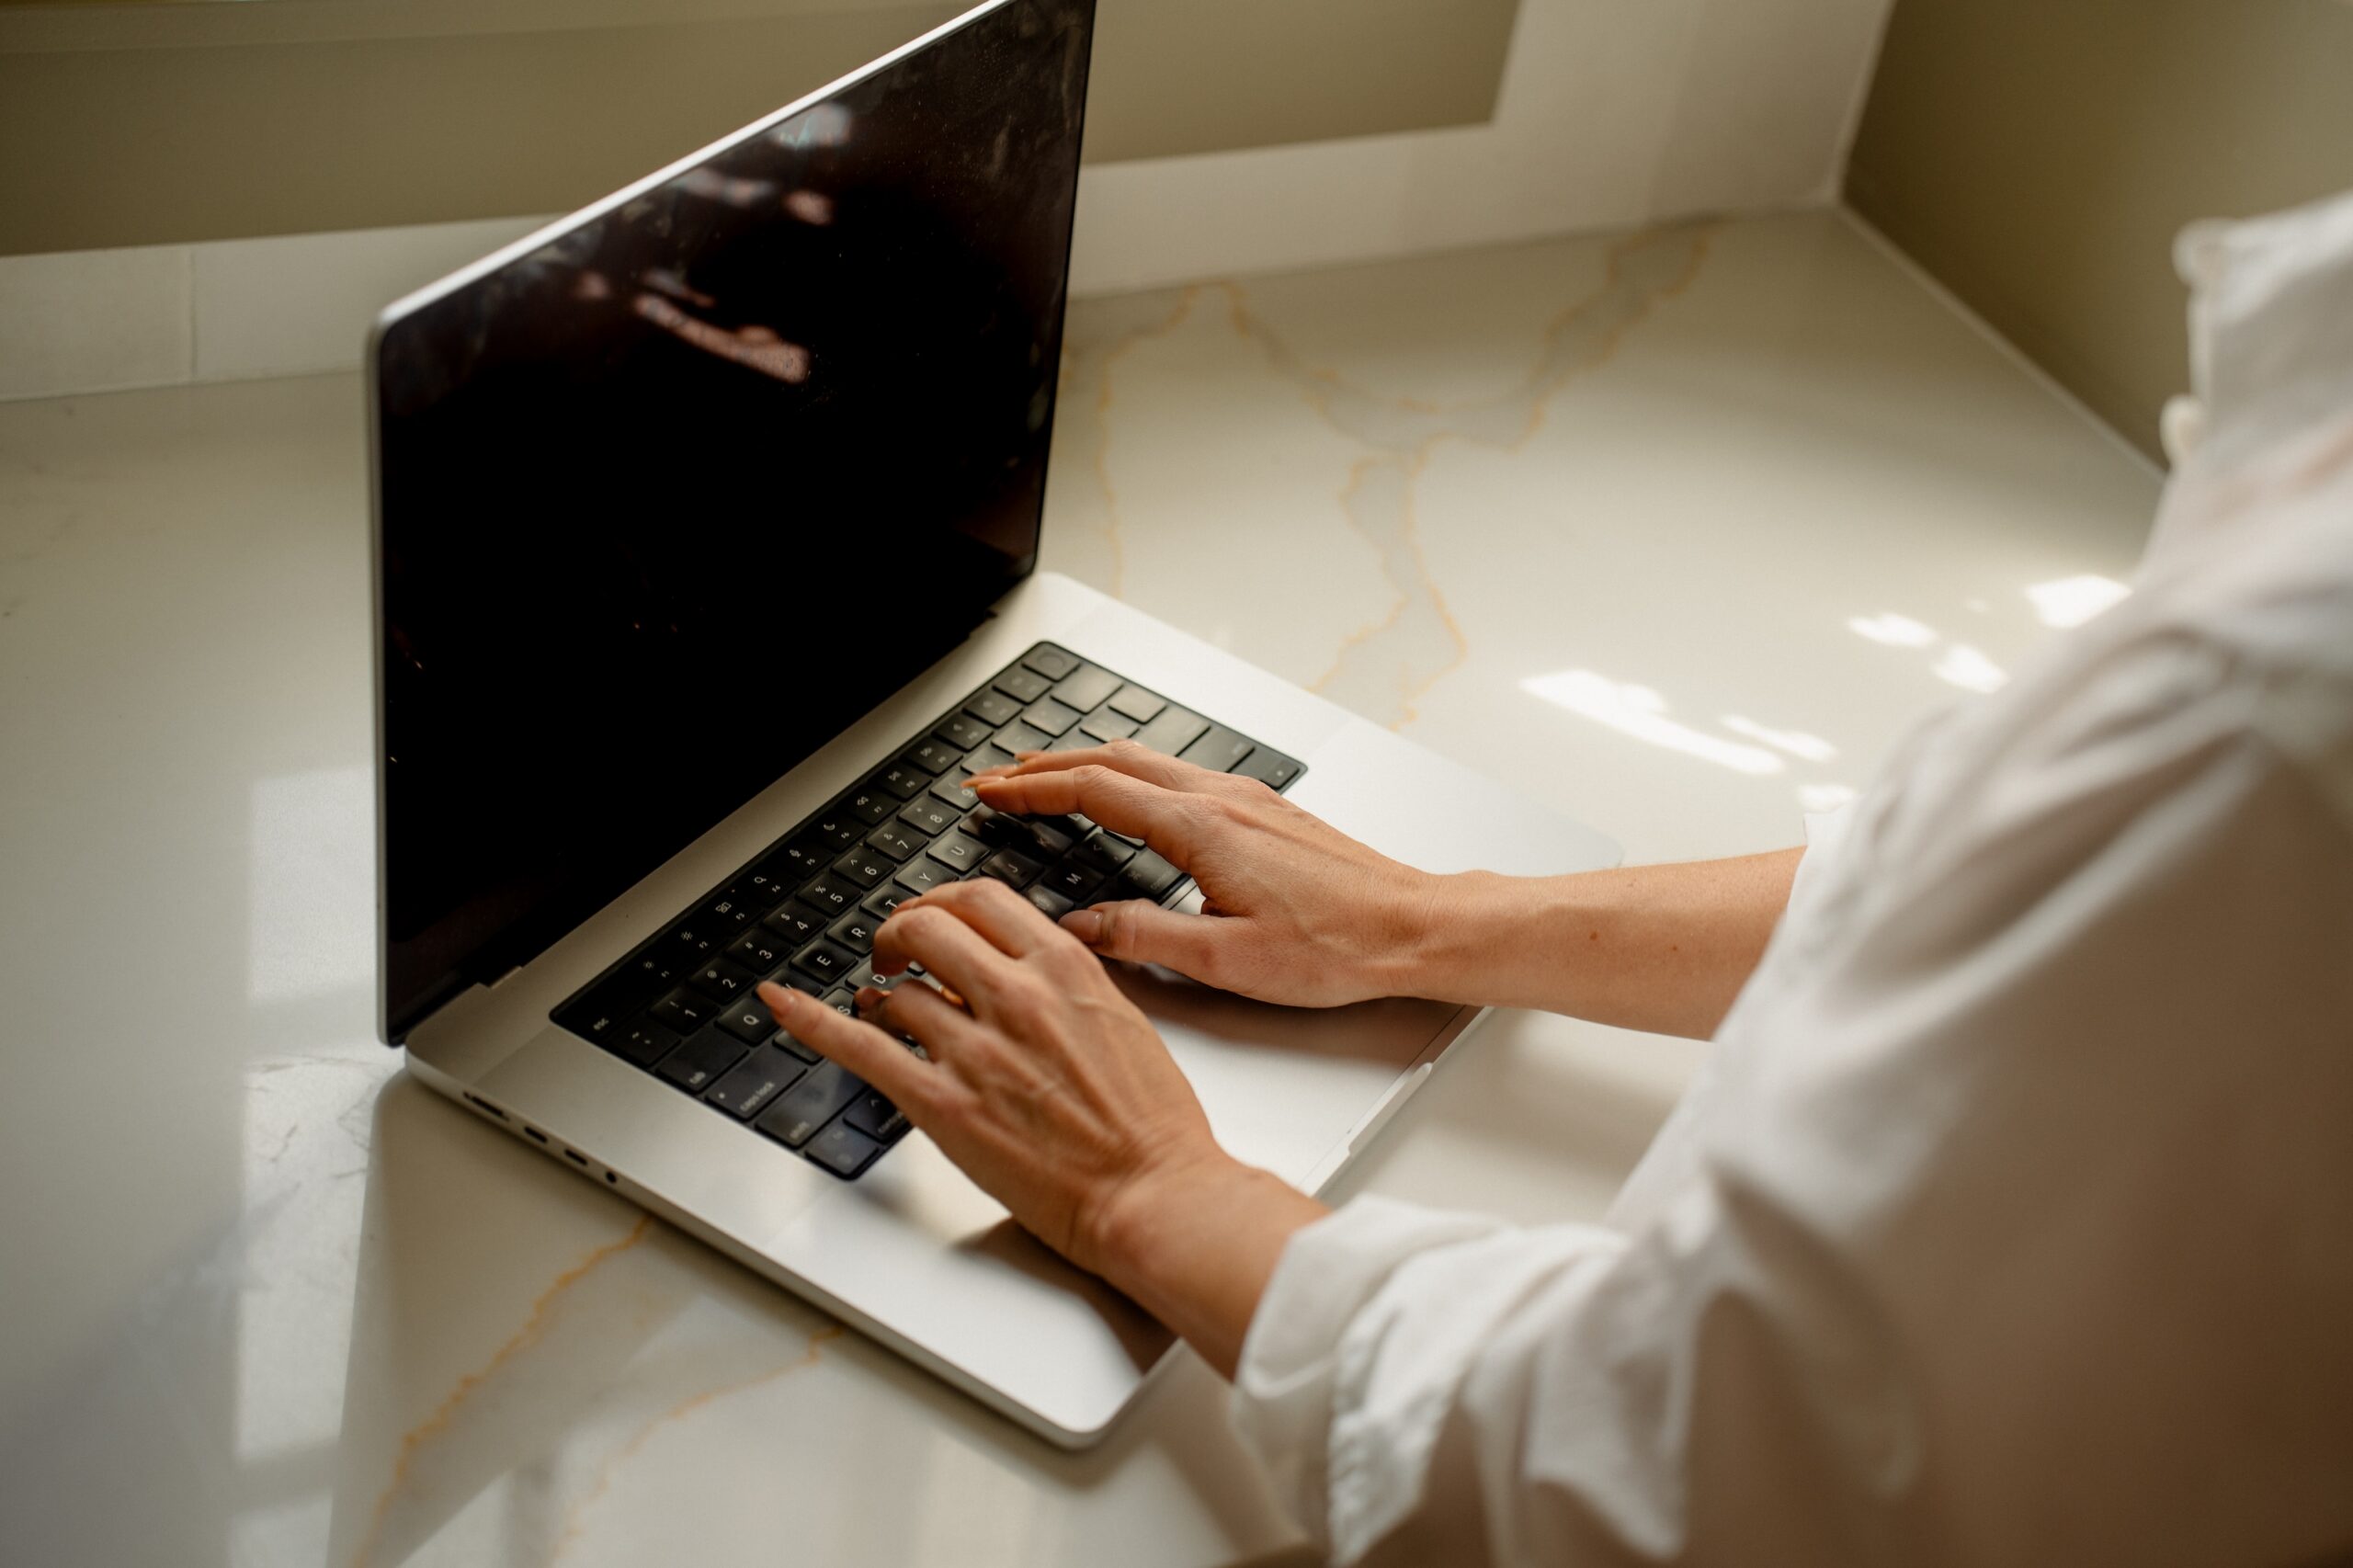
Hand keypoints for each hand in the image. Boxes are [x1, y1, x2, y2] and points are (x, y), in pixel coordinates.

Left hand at [757, 878, 1230, 1275]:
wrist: (1153, 1193)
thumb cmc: (1151, 1123)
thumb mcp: (1121, 1019)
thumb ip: (1064, 983)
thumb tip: (1012, 967)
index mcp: (1065, 968)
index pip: (980, 898)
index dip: (940, 901)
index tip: (931, 916)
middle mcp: (1016, 996)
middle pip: (925, 925)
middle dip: (898, 932)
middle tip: (893, 950)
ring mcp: (975, 1049)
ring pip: (896, 990)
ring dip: (880, 995)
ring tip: (882, 1009)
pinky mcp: (943, 1103)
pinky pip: (861, 1046)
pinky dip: (811, 1019)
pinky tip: (783, 1004)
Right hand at [967, 741, 1446, 1007]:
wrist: (1413, 928)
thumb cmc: (1336, 947)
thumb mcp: (1225, 961)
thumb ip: (1142, 939)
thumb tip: (1077, 930)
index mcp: (1201, 828)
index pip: (1092, 791)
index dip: (1030, 788)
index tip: (988, 792)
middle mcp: (1222, 799)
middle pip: (1113, 760)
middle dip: (1046, 764)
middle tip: (999, 777)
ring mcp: (1247, 799)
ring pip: (1148, 761)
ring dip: (1088, 764)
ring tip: (1046, 777)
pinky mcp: (1265, 811)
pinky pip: (1179, 775)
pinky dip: (1131, 776)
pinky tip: (1129, 797)